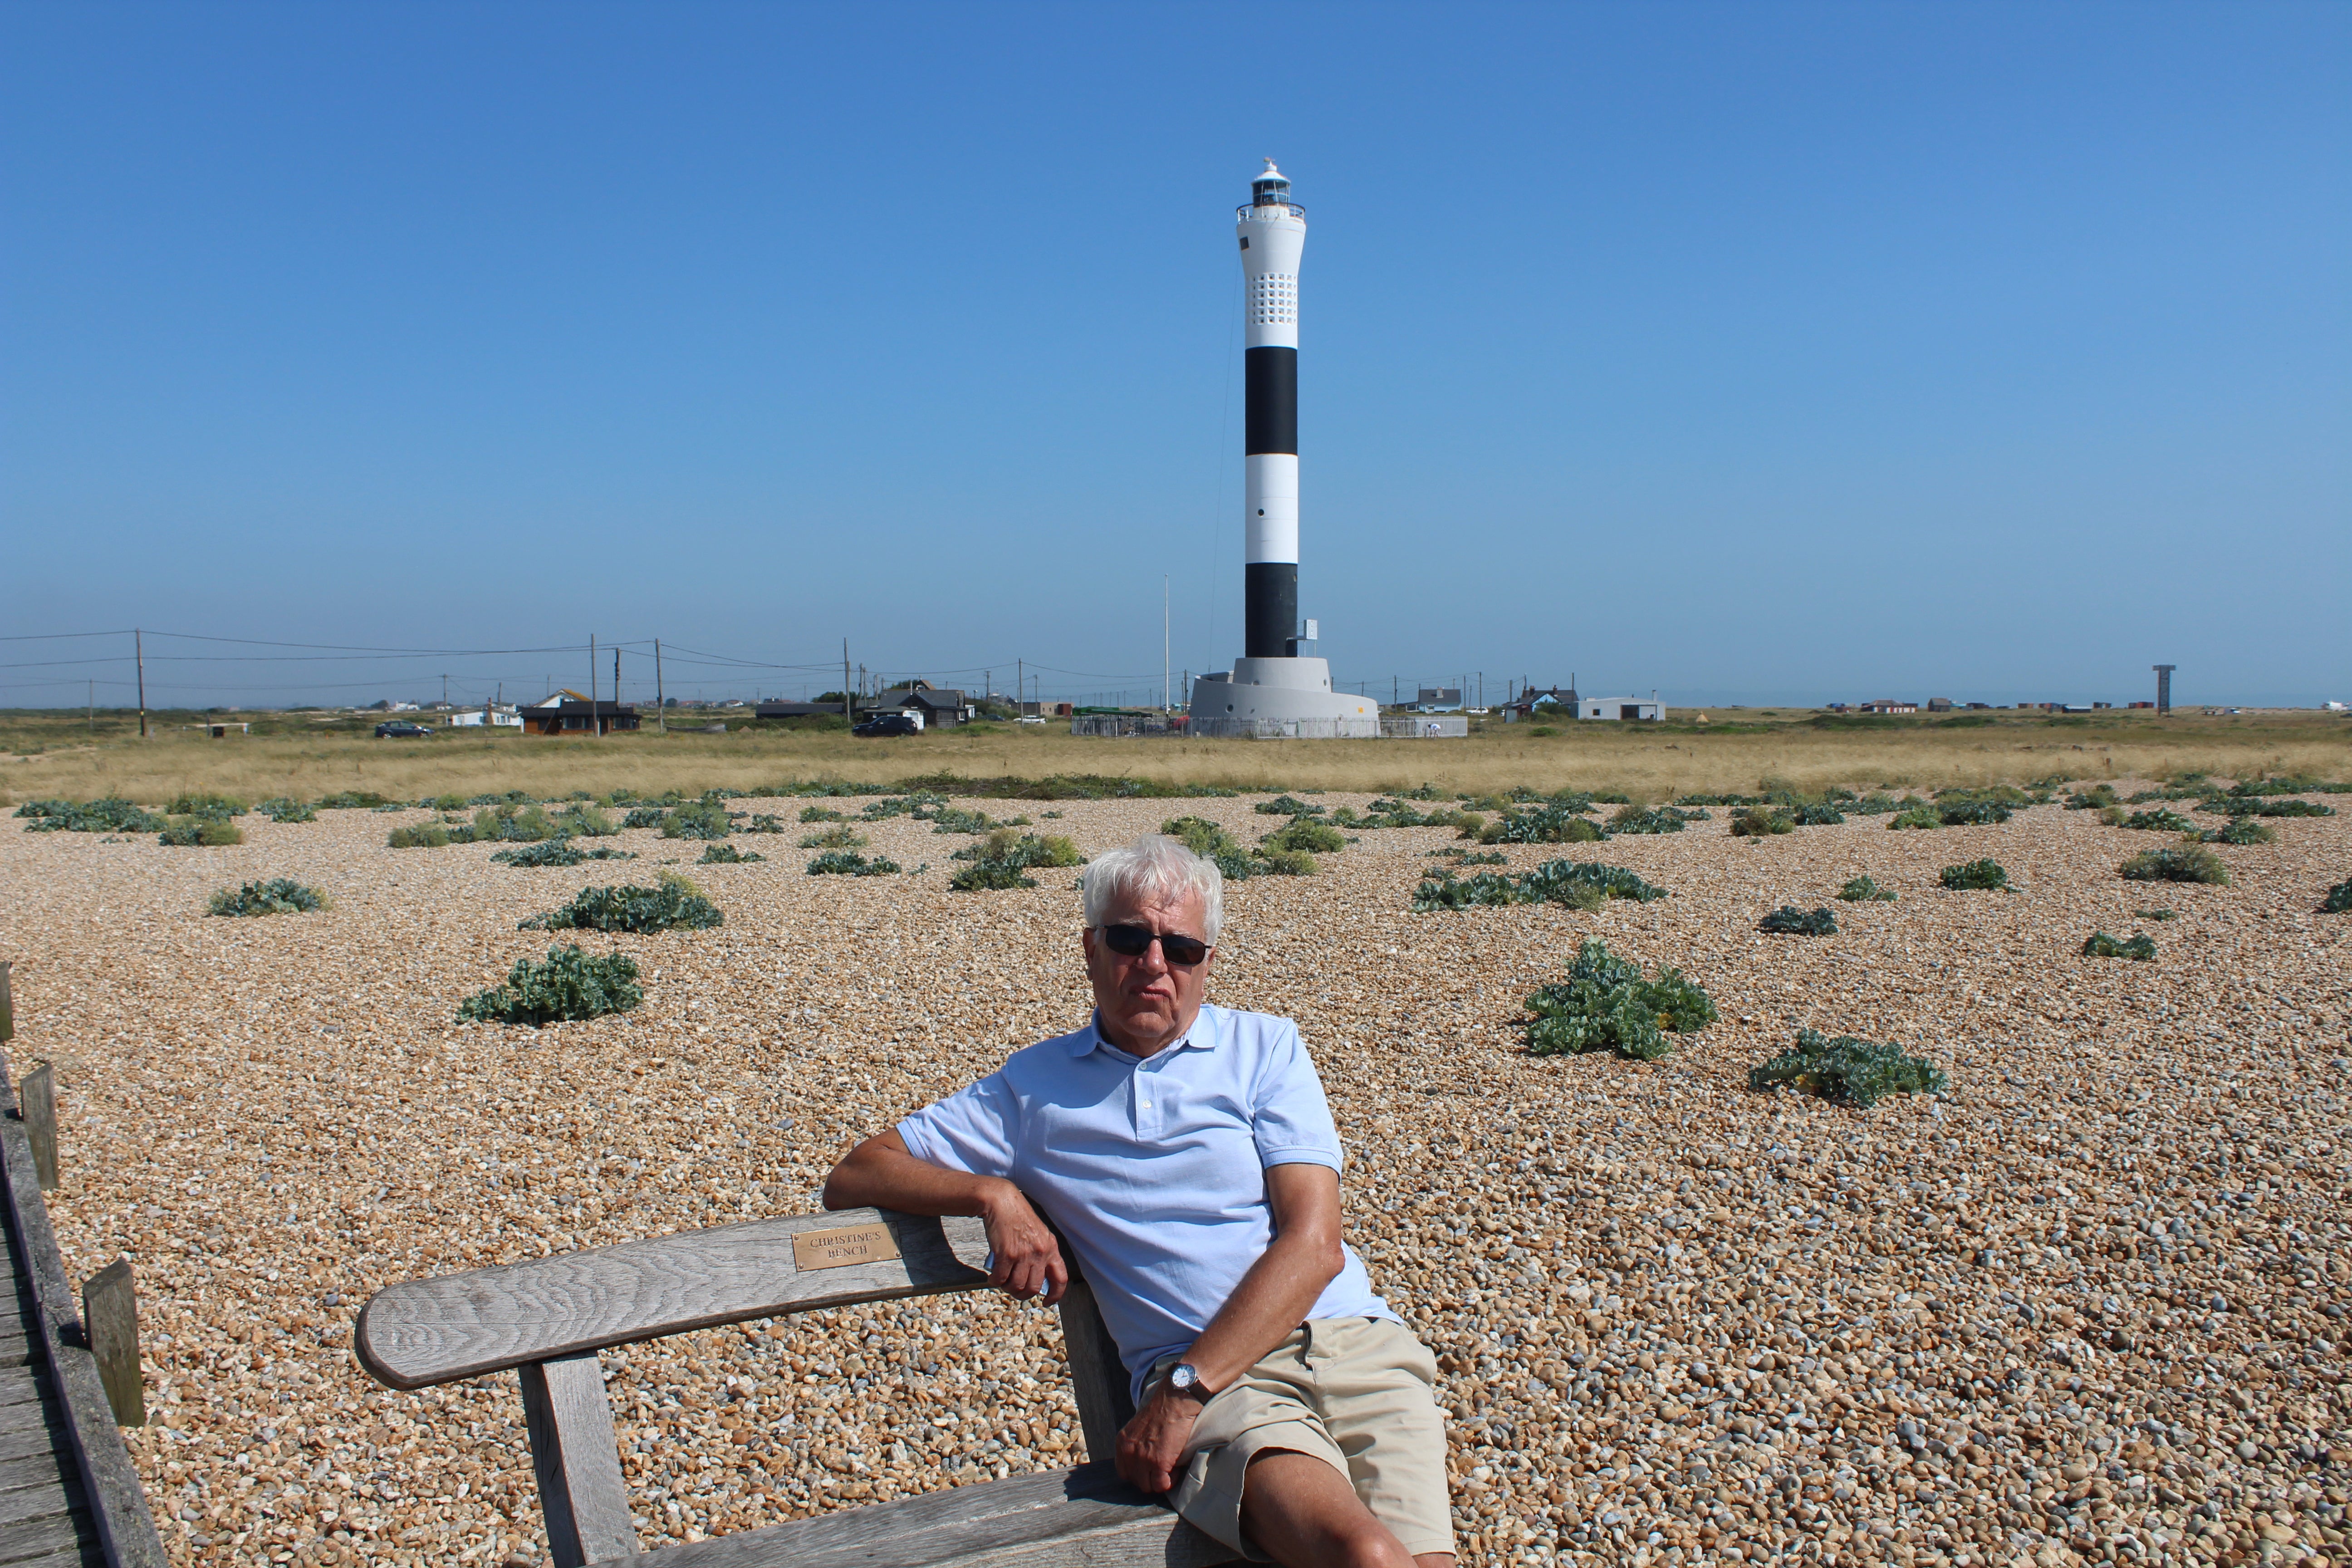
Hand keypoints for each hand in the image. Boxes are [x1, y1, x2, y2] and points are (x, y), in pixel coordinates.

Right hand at [979, 1183, 1067, 1305]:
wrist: (1001, 1202)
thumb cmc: (1018, 1218)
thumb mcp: (1038, 1234)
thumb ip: (1041, 1254)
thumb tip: (1036, 1279)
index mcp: (1051, 1247)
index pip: (1061, 1278)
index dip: (1056, 1295)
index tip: (1047, 1302)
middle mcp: (1040, 1252)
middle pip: (1034, 1287)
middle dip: (1023, 1295)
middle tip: (1015, 1291)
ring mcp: (1024, 1254)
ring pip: (1017, 1286)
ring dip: (1008, 1288)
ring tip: (1002, 1282)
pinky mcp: (1007, 1254)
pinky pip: (1001, 1279)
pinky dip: (995, 1282)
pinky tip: (992, 1278)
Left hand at [1116, 1384, 1200, 1493]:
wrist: (1174, 1400)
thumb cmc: (1161, 1411)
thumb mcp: (1138, 1427)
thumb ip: (1135, 1444)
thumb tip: (1141, 1462)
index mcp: (1122, 1443)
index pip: (1124, 1473)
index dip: (1138, 1474)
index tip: (1150, 1470)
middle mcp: (1128, 1452)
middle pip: (1136, 1481)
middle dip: (1150, 1479)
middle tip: (1162, 1469)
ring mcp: (1142, 1458)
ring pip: (1148, 1486)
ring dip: (1160, 1481)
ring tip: (1170, 1469)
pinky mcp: (1158, 1462)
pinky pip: (1162, 1484)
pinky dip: (1170, 1481)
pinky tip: (1176, 1469)